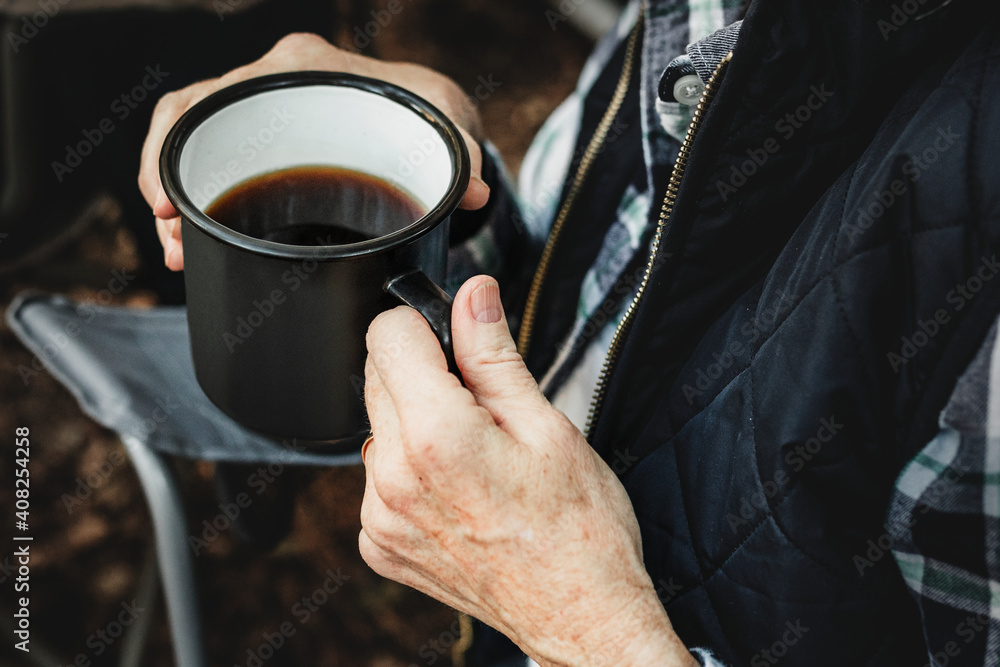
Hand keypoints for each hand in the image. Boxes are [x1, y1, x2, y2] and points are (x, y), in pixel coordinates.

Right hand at [138, 32, 489, 271]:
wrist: (427, 120)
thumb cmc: (427, 115)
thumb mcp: (443, 126)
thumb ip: (460, 156)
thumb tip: (474, 192)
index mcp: (303, 69)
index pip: (217, 93)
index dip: (178, 145)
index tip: (171, 204)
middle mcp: (274, 84)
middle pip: (192, 122)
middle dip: (170, 183)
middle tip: (174, 243)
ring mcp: (265, 114)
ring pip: (194, 145)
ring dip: (179, 199)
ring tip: (180, 252)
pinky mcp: (265, 143)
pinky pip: (214, 162)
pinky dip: (201, 202)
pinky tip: (199, 244)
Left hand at [361, 276, 695, 666]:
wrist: (579, 614)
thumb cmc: (578, 529)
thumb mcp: (546, 424)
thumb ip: (493, 354)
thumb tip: (473, 296)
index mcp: (436, 436)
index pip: (388, 334)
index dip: (426, 325)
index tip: (457, 343)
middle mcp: (393, 477)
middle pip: (378, 376)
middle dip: (425, 375)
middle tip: (483, 410)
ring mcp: (380, 516)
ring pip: (378, 426)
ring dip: (415, 423)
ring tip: (476, 457)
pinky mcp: (378, 543)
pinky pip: (379, 478)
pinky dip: (409, 471)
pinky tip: (458, 490)